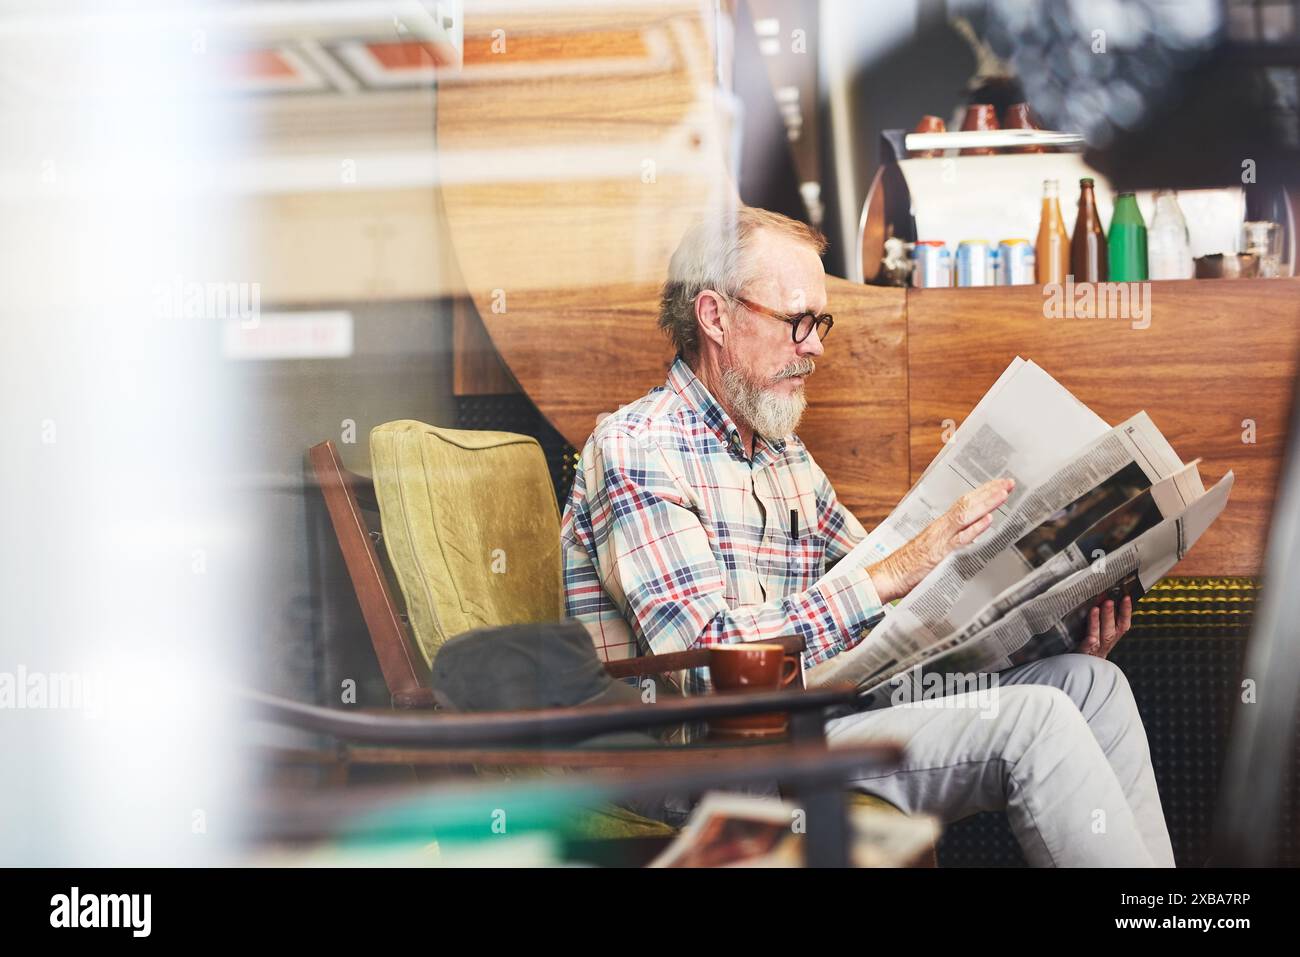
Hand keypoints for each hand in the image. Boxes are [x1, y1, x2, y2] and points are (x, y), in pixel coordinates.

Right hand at [868, 478, 1014, 602]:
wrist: (887, 576)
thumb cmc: (907, 566)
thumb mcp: (931, 549)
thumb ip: (949, 541)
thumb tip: (970, 535)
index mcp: (939, 526)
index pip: (963, 503)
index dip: (982, 493)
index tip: (999, 485)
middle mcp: (940, 528)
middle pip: (967, 504)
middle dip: (989, 492)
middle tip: (1009, 482)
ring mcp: (940, 539)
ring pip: (966, 516)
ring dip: (987, 503)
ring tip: (1004, 493)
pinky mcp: (939, 554)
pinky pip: (959, 539)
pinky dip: (974, 528)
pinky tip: (988, 520)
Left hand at [1079, 594, 1133, 657]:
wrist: (1080, 668)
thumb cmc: (1090, 647)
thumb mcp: (1100, 633)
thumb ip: (1103, 618)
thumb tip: (1103, 597)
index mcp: (1111, 637)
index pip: (1123, 624)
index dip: (1126, 611)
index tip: (1127, 598)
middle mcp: (1105, 644)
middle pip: (1111, 630)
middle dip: (1110, 614)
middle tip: (1108, 601)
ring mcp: (1095, 650)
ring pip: (1100, 636)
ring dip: (1098, 622)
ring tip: (1095, 609)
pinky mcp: (1083, 655)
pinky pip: (1086, 650)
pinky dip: (1089, 644)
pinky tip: (1090, 638)